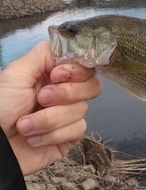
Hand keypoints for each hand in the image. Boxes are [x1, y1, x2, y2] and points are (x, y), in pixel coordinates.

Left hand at [0, 42, 101, 174]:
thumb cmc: (0, 107)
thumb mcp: (17, 73)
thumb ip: (45, 55)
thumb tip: (70, 50)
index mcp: (53, 75)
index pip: (85, 66)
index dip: (76, 71)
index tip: (55, 76)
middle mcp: (64, 93)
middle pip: (92, 87)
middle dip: (65, 94)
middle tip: (40, 99)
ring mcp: (68, 116)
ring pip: (81, 111)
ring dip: (48, 119)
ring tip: (25, 125)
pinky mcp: (69, 138)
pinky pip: (77, 130)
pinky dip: (52, 135)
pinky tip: (34, 138)